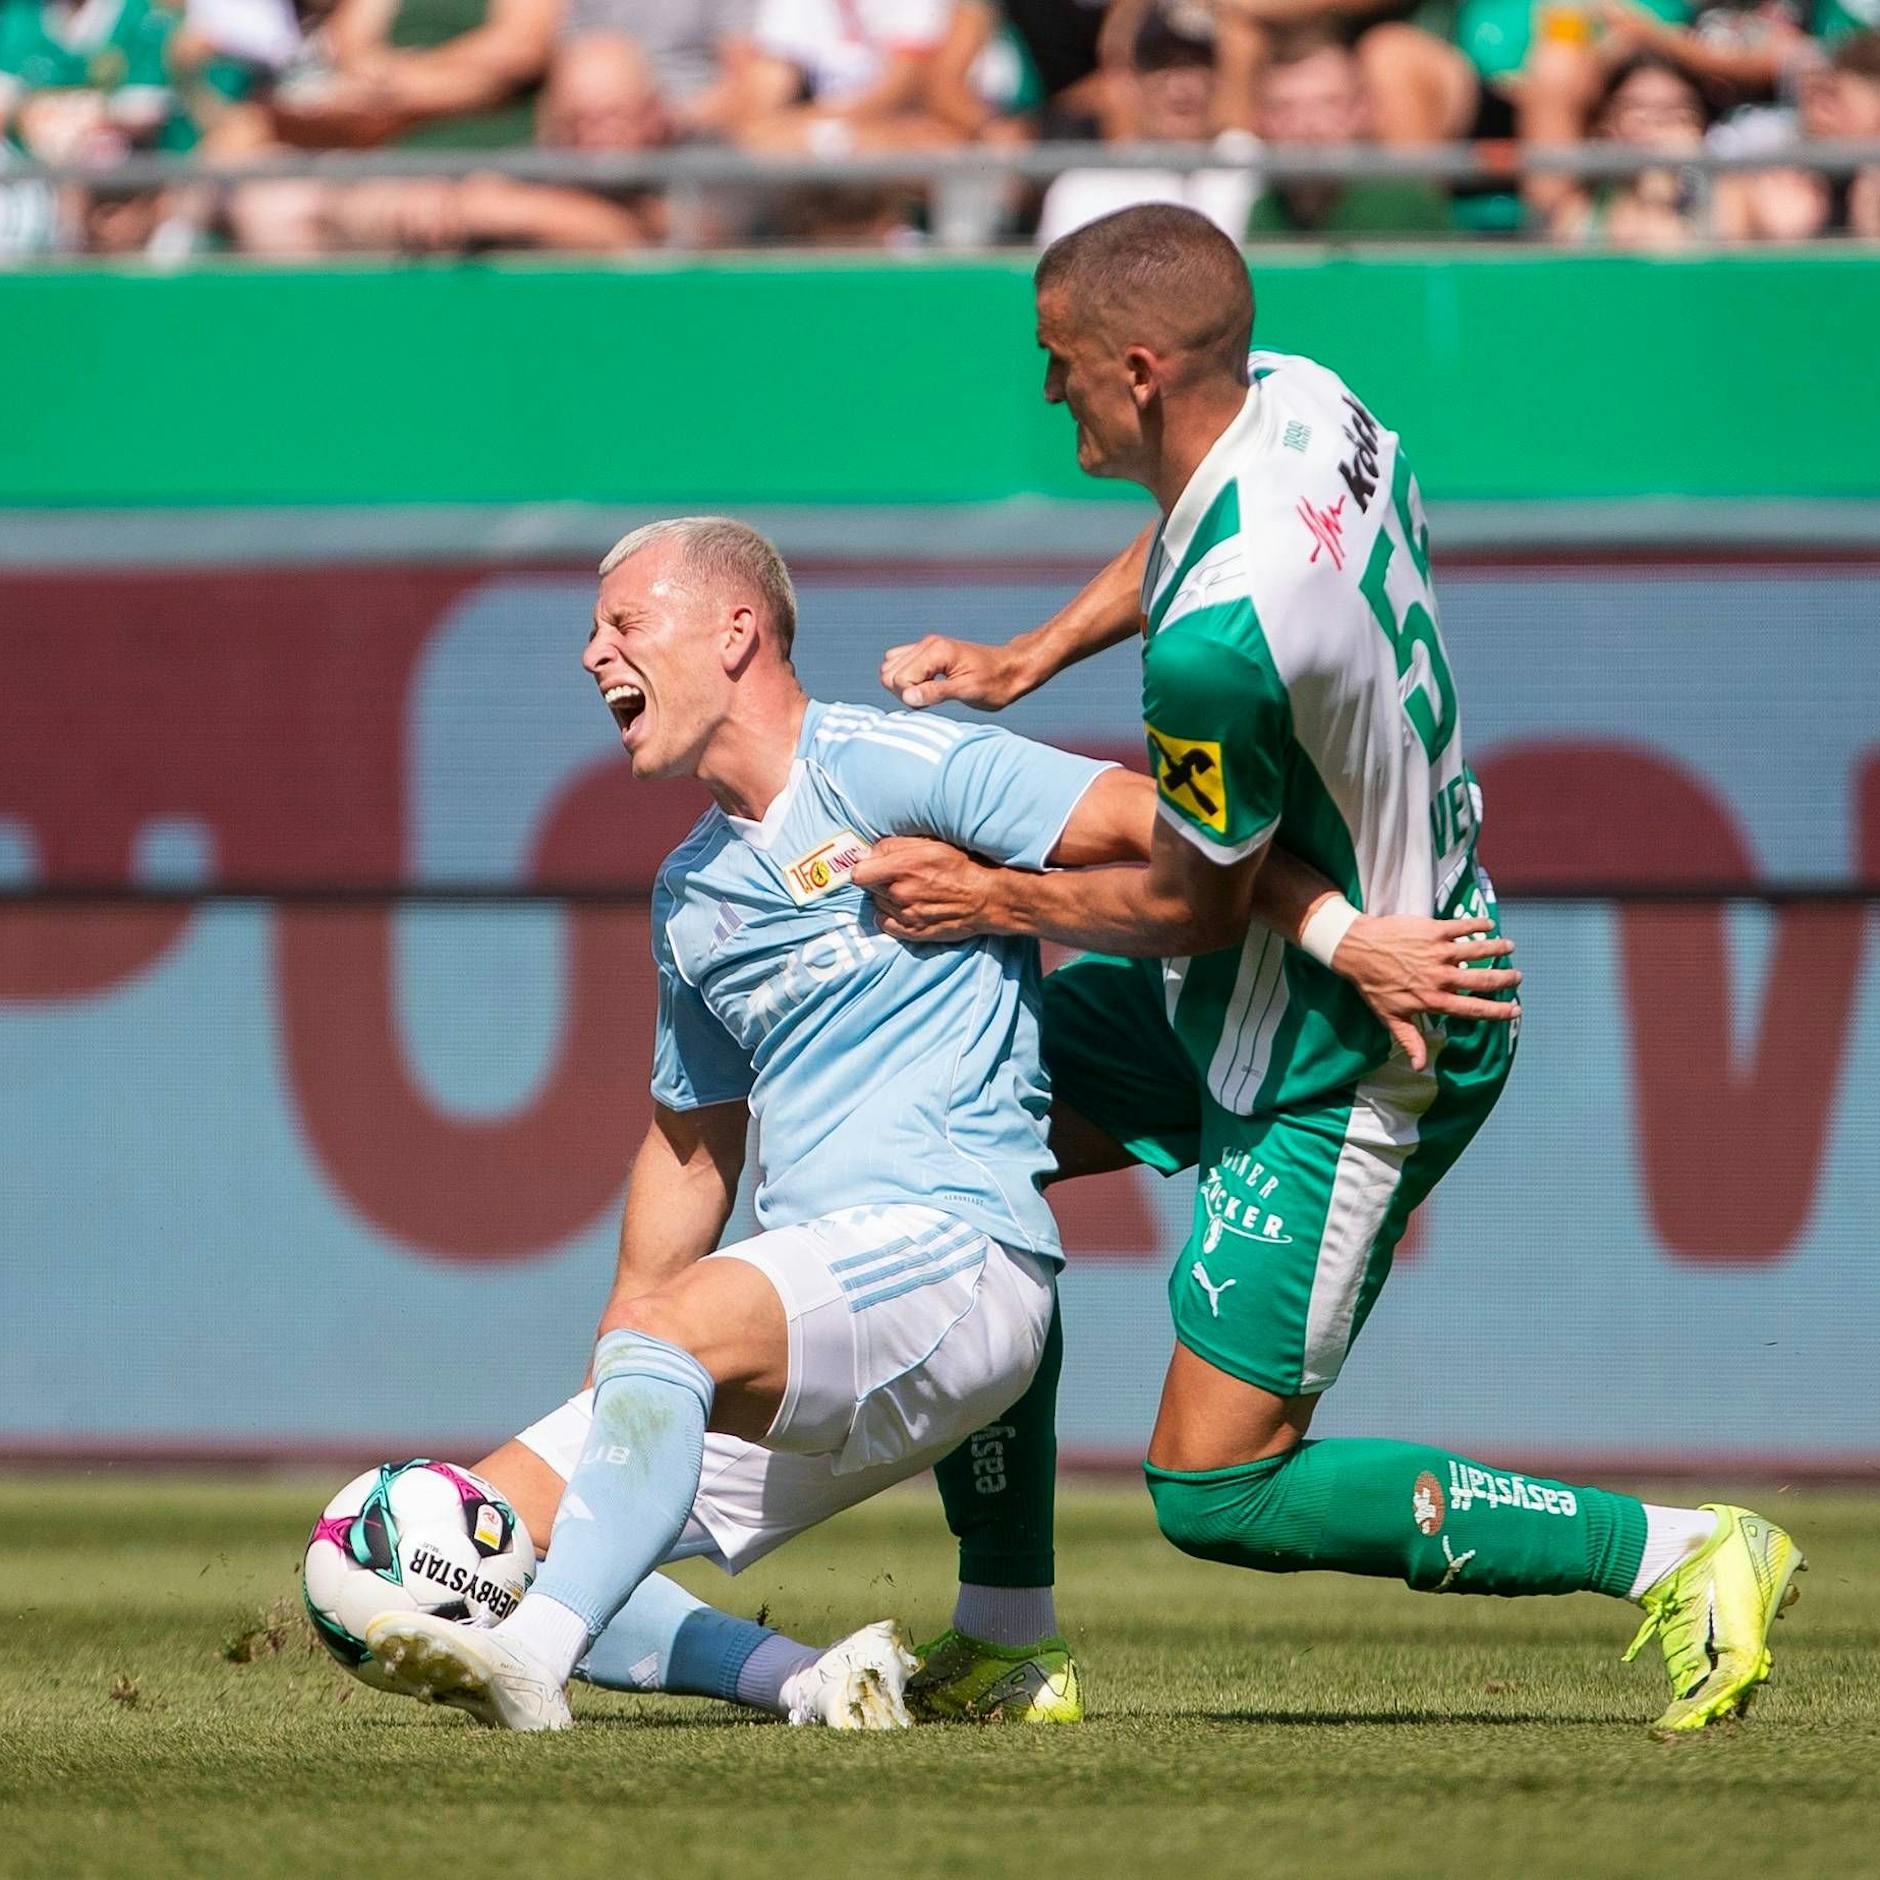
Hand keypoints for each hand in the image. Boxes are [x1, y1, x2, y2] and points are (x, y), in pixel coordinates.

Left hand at [851, 836, 996, 940]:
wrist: (987, 897)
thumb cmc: (962, 865)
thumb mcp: (930, 842)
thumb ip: (893, 846)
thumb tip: (865, 854)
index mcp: (902, 867)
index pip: (859, 874)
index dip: (865, 867)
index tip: (873, 866)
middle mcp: (900, 893)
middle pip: (870, 888)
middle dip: (880, 880)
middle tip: (900, 875)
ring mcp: (906, 915)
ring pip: (879, 904)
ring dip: (887, 897)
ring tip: (910, 890)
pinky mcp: (913, 932)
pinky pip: (886, 924)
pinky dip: (891, 916)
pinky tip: (906, 907)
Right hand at [880, 635, 1029, 710]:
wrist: (1013, 670)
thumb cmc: (996, 682)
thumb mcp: (969, 691)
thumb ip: (936, 692)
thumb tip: (907, 696)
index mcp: (936, 651)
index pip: (899, 678)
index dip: (912, 697)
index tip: (934, 701)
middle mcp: (927, 645)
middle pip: (889, 673)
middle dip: (904, 691)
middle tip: (932, 698)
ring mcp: (926, 647)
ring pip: (890, 668)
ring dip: (904, 686)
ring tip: (930, 693)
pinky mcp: (928, 654)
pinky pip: (900, 665)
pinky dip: (907, 680)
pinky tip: (927, 687)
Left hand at [1332, 914, 1521, 1072]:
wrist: (1356, 949)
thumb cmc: (1373, 985)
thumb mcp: (1390, 1018)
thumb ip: (1410, 1041)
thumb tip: (1420, 1067)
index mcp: (1434, 1000)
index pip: (1473, 1008)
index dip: (1497, 1011)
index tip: (1515, 1010)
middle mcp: (1441, 977)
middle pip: (1483, 978)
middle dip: (1504, 978)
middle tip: (1518, 976)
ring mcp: (1438, 952)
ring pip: (1477, 950)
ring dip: (1497, 948)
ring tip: (1510, 947)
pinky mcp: (1433, 930)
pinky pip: (1462, 926)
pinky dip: (1478, 925)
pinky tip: (1490, 925)